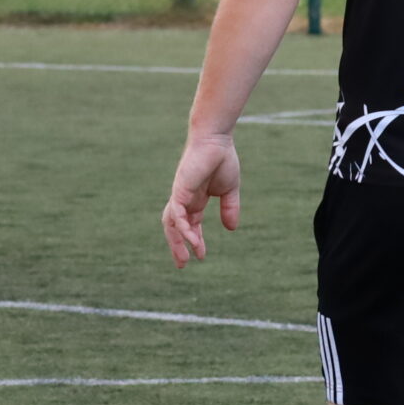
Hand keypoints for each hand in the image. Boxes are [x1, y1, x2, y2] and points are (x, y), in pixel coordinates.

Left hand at [162, 134, 240, 266]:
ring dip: (176, 242)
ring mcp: (180, 195)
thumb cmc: (222, 159)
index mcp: (195, 199)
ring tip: (184, 259)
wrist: (216, 140)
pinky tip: (192, 240)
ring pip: (172, 223)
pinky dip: (184, 229)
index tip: (202, 255)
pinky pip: (177, 214)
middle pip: (175, 227)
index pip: (190, 224)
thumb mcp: (229, 190)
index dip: (195, 240)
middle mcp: (184, 199)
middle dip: (177, 246)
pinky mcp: (179, 190)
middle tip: (182, 264)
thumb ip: (230, 208)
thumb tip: (231, 229)